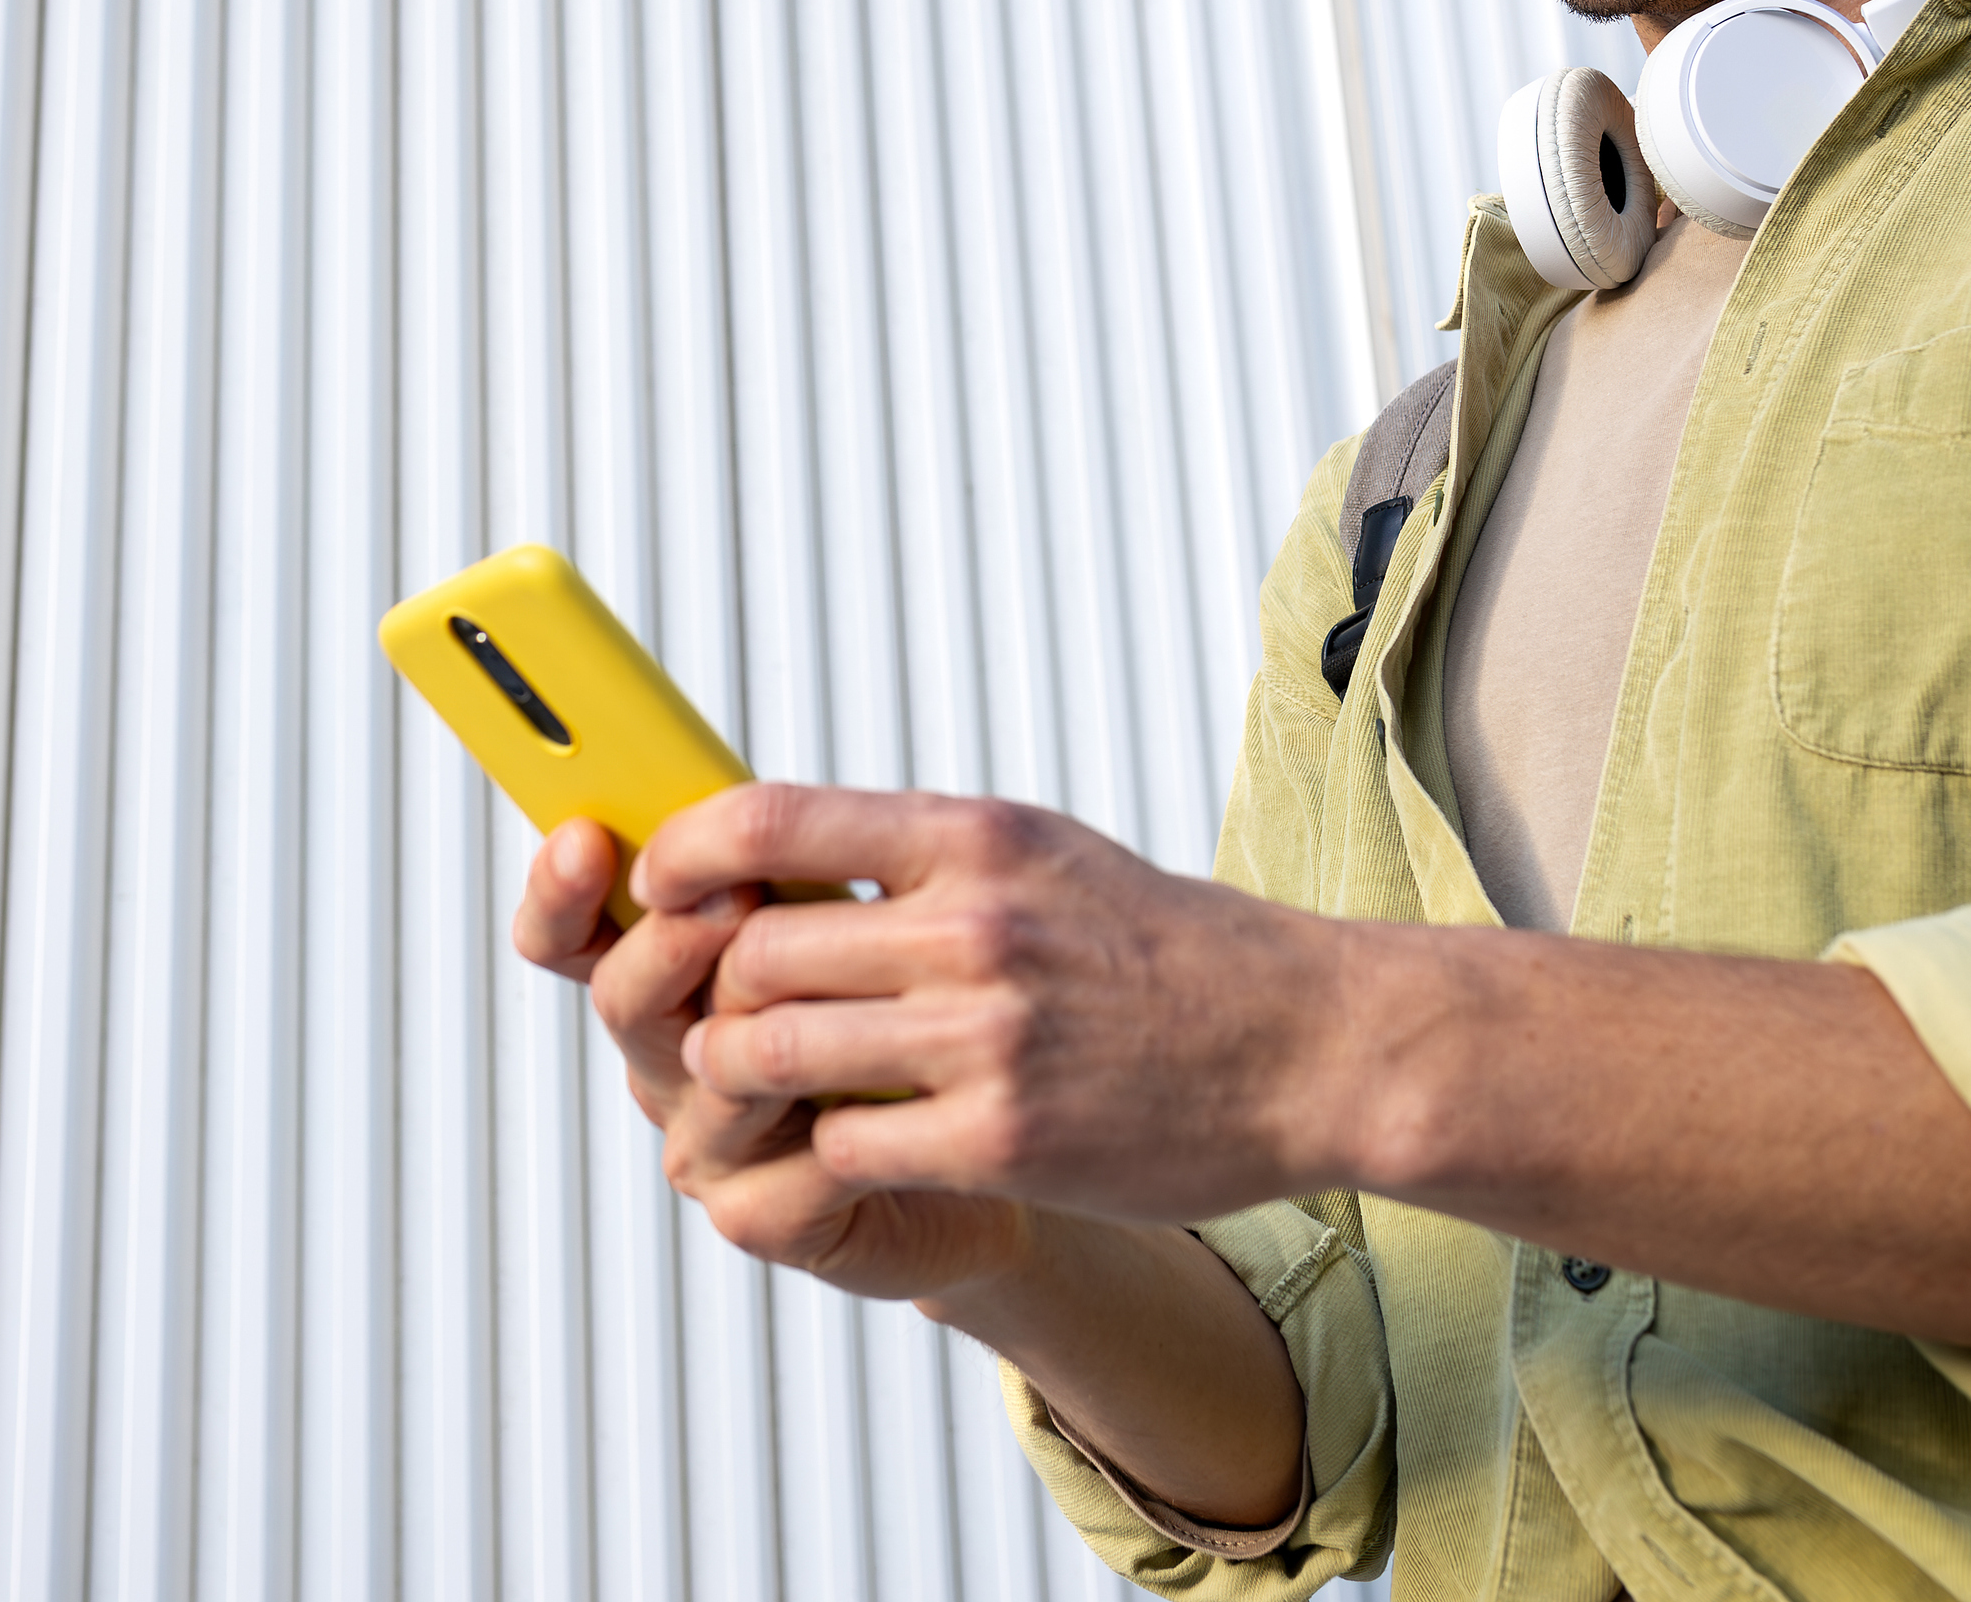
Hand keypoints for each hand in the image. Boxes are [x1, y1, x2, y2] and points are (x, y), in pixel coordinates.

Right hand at [511, 814, 1038, 1301]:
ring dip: (774, 1033)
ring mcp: (709, 1140)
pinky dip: (846, 1132)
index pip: (573, 931)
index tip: (581, 838)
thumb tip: (747, 797)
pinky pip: (788, 1169)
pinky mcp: (763, 1214)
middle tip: (729, 903)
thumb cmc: (918, 1009)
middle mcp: (672, 1055)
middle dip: (673, 943)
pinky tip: (894, 1104)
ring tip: (846, 1001)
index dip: (560, 891)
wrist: (1001, 1130)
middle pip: (626, 995)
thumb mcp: (850, 910)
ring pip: (708, 1078)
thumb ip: (783, 865)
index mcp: (674, 970)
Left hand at [645, 786, 1349, 1232]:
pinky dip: (821, 1151)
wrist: (1308, 1043)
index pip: (769, 819)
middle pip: (753, 951)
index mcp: (976, 838)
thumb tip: (786, 848)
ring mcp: (987, 1038)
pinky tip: (847, 1146)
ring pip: (773, 1051)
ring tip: (757, 1082)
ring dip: (742, 1077)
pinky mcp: (1002, 1141)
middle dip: (713, 991)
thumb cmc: (1171, 949)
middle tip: (714, 1014)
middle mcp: (974, 927)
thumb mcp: (1046, 853)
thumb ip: (922, 854)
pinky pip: (843, 1145)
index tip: (662, 887)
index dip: (684, 857)